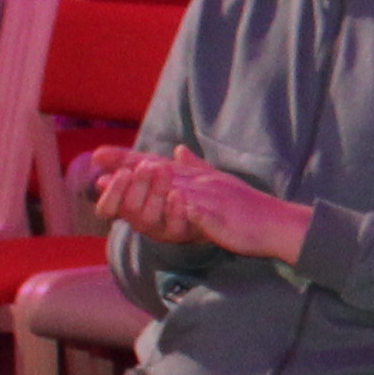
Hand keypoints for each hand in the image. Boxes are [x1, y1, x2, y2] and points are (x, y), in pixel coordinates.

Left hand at [92, 144, 310, 262]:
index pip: (157, 164)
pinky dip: (186, 208)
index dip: (127, 158)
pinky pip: (201, 212)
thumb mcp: (219, 183)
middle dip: (128, 166)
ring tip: (123, 180)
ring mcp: (212, 198)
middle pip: (159, 172)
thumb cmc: (247, 208)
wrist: (276, 223)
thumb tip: (179, 151)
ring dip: (149, 184)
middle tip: (97, 161)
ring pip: (176, 189)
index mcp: (197, 178)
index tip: (99, 155)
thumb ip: (196, 167)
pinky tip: (170, 207)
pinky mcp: (222, 217)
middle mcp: (201, 183)